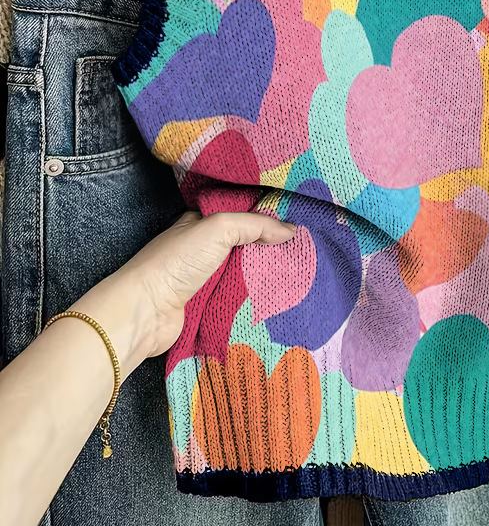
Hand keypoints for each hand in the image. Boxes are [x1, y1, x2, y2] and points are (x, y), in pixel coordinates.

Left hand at [73, 211, 295, 378]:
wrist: (146, 311)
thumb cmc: (177, 261)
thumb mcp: (219, 228)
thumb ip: (255, 224)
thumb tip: (291, 230)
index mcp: (200, 223)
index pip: (240, 214)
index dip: (266, 217)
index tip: (297, 221)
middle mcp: (202, 249)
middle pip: (244, 245)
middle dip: (270, 248)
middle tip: (304, 250)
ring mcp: (203, 278)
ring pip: (243, 272)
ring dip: (264, 275)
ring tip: (300, 274)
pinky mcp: (206, 305)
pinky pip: (237, 297)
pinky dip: (254, 297)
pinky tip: (278, 297)